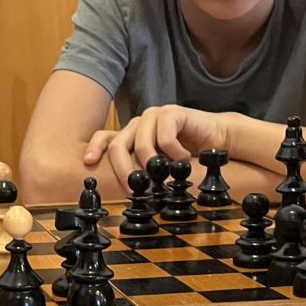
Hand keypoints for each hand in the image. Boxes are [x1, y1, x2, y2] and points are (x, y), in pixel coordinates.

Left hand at [83, 106, 238, 190]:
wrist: (217, 140)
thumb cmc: (185, 156)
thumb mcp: (158, 167)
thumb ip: (142, 172)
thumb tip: (127, 193)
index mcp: (131, 136)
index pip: (105, 138)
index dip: (94, 148)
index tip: (89, 163)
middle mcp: (138, 124)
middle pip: (118, 145)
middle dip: (122, 170)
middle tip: (133, 189)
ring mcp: (154, 116)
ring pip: (141, 143)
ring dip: (153, 166)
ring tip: (166, 176)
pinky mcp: (172, 112)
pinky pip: (165, 136)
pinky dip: (174, 153)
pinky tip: (183, 159)